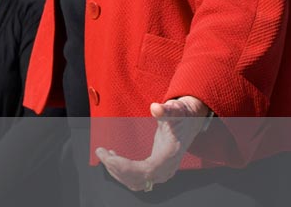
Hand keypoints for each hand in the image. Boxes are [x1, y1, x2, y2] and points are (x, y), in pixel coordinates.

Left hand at [95, 95, 210, 192]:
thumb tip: (155, 107)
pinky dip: (122, 172)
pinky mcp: (156, 172)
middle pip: (138, 179)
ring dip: (117, 171)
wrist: (189, 123)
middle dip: (116, 168)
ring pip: (135, 182)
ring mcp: (162, 172)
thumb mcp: (175, 110)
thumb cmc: (181, 116)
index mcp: (170, 155)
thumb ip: (167, 110)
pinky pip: (136, 180)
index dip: (126, 167)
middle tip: (100, 152)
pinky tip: (113, 158)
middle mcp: (167, 168)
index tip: (108, 157)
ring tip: (104, 154)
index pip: (146, 170)